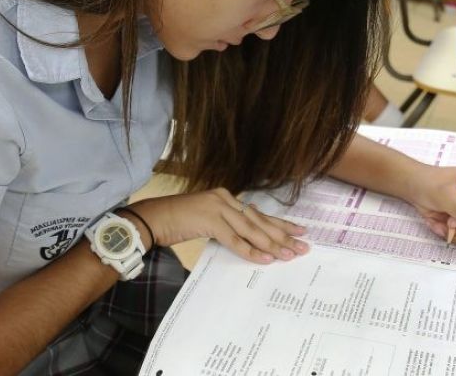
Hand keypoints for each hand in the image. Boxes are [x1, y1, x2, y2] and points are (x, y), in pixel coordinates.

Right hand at [130, 188, 309, 264]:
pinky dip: (250, 250)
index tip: (300, 232)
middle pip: (260, 221)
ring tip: (289, 255)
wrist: (152, 218)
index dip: (280, 224)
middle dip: (283, 236)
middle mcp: (225, 199)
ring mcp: (217, 207)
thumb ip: (226, 225)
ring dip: (272, 245)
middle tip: (303, 247)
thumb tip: (247, 238)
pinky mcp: (209, 220)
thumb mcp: (205, 220)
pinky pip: (234, 239)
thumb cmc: (176, 221)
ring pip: (251, 230)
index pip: (259, 213)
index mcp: (226, 197)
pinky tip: (264, 258)